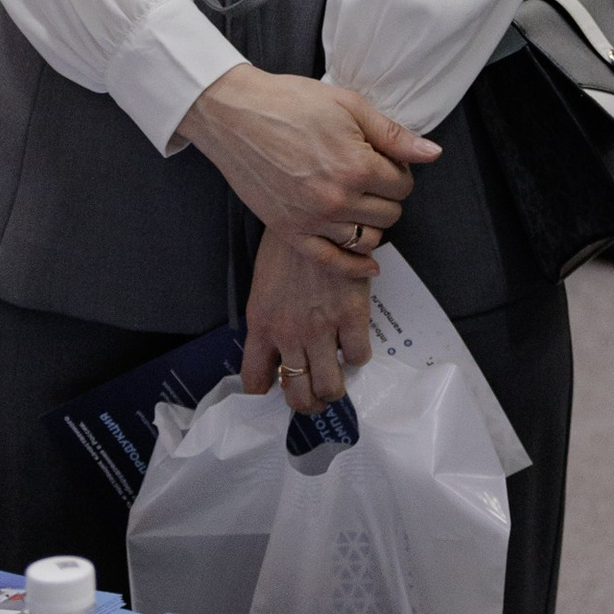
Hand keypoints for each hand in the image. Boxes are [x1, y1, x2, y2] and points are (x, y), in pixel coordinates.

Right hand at [178, 65, 436, 268]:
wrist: (236, 115)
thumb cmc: (292, 102)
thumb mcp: (350, 106)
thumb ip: (393, 136)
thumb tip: (433, 153)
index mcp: (357, 166)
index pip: (403, 186)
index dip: (400, 172)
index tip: (386, 162)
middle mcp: (338, 199)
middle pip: (389, 214)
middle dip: (388, 196)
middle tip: (372, 177)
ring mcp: (312, 220)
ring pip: (367, 239)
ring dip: (372, 223)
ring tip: (361, 203)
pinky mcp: (289, 231)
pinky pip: (331, 262)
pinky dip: (354, 266)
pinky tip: (369, 263)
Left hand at [243, 226, 370, 414]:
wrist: (315, 211)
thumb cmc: (286, 245)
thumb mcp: (263, 286)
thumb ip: (269, 321)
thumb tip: (281, 348)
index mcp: (261, 326)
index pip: (255, 382)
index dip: (267, 392)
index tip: (278, 386)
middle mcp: (289, 335)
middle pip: (298, 396)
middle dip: (307, 403)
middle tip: (315, 392)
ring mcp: (321, 328)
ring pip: (330, 387)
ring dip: (334, 388)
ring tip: (337, 375)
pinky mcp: (352, 315)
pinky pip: (358, 357)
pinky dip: (357, 355)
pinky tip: (354, 341)